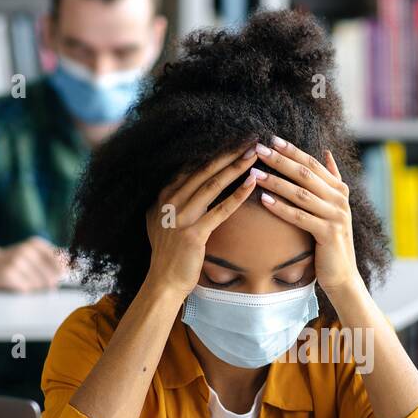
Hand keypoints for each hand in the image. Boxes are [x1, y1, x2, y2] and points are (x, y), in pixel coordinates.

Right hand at [0, 237, 68, 290]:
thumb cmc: (13, 261)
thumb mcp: (32, 254)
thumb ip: (53, 260)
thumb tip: (75, 268)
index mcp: (36, 243)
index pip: (60, 264)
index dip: (61, 275)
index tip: (58, 280)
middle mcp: (27, 250)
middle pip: (52, 277)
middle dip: (48, 285)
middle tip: (38, 284)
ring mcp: (16, 261)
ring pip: (39, 284)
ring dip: (35, 289)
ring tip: (24, 282)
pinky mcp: (8, 273)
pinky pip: (26, 289)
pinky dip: (23, 290)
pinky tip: (16, 284)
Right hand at [144, 147, 259, 297]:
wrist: (164, 281)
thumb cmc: (169, 253)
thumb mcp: (162, 220)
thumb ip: (171, 200)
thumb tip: (185, 183)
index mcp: (163, 195)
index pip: (192, 165)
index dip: (214, 150)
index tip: (233, 137)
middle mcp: (170, 201)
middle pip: (204, 169)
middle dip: (228, 151)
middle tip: (250, 136)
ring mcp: (181, 217)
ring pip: (213, 184)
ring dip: (236, 166)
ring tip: (255, 153)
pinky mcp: (194, 234)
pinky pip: (220, 210)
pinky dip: (238, 195)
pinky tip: (253, 182)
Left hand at [250, 137, 360, 296]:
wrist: (343, 274)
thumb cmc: (331, 240)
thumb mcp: (333, 207)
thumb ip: (332, 180)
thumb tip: (327, 152)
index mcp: (339, 189)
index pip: (313, 163)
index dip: (292, 150)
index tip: (271, 139)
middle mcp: (339, 199)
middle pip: (306, 174)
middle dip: (281, 160)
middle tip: (258, 149)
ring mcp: (336, 216)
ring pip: (301, 194)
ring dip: (276, 182)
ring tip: (254, 173)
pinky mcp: (329, 233)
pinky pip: (300, 217)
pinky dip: (281, 207)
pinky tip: (263, 200)